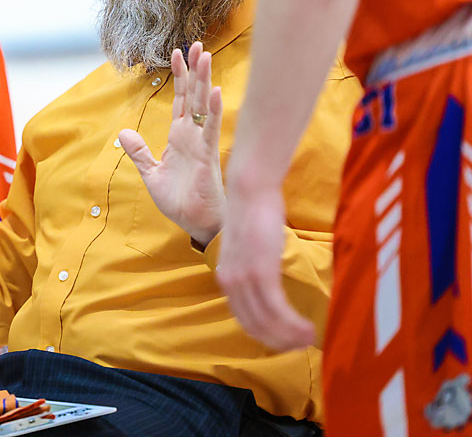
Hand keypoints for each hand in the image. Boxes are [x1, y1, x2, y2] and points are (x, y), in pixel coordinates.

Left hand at [118, 43, 225, 246]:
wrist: (196, 223)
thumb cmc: (180, 201)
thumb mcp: (152, 173)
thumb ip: (140, 153)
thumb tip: (123, 133)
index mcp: (179, 137)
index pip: (179, 100)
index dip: (178, 77)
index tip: (176, 54)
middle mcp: (192, 135)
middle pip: (192, 95)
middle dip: (193, 69)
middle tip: (195, 44)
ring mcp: (201, 143)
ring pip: (202, 105)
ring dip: (203, 80)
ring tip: (204, 56)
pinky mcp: (207, 156)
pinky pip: (210, 129)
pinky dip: (211, 111)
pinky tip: (214, 92)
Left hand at [218, 168, 314, 350]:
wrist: (251, 191)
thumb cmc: (254, 215)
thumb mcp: (247, 248)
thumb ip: (252, 268)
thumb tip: (267, 283)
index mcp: (226, 278)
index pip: (244, 319)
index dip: (266, 335)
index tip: (286, 341)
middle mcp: (230, 282)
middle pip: (255, 326)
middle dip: (279, 341)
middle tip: (302, 345)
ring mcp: (244, 279)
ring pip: (267, 322)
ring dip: (290, 336)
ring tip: (311, 338)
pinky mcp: (260, 273)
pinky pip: (277, 309)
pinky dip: (293, 324)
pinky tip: (308, 328)